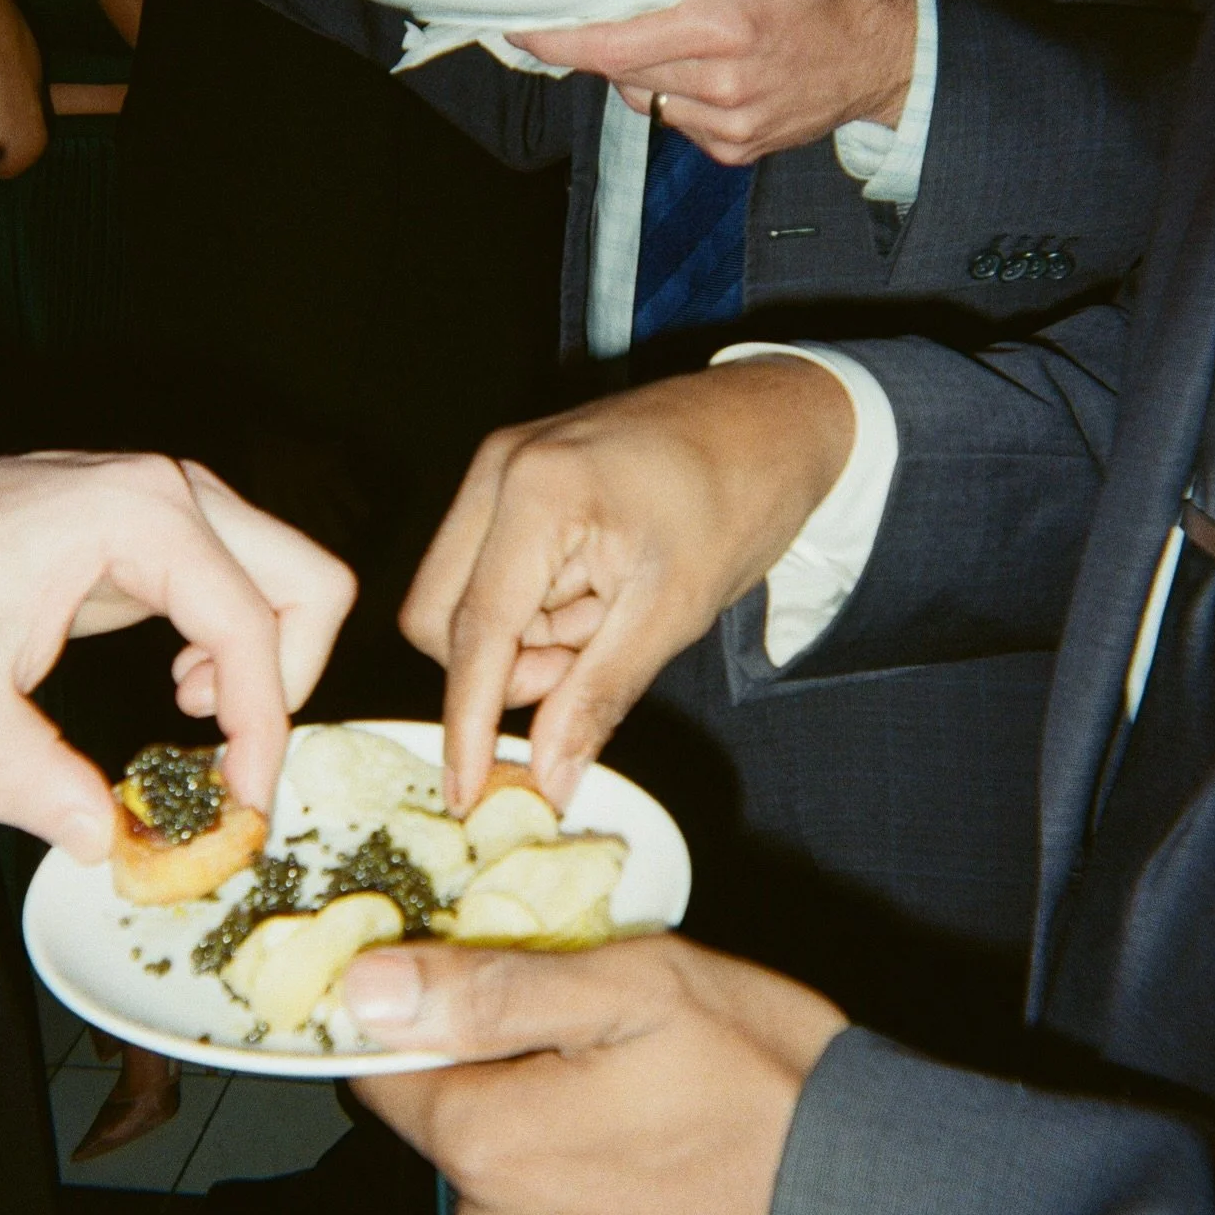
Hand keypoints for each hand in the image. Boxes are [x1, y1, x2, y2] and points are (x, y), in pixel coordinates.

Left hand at [0, 447, 355, 859]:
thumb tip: (97, 835)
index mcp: (141, 515)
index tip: (242, 799)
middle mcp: (179, 494)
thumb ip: (17, 770)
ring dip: (268, 661)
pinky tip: (181, 679)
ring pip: (295, 581)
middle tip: (232, 750)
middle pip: (311, 584)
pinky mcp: (175, 526)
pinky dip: (242, 644)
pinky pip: (255, 584)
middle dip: (288, 681)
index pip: (251, 624)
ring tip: (191, 707)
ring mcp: (183, 503)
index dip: (261, 723)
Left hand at [347, 936, 846, 1214]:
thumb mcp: (636, 989)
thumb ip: (490, 988)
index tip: (481, 996)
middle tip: (607, 1053)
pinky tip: (668, 1197)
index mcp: (489, 1141)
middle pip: (457, 1135)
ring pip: (512, 1202)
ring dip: (558, 1159)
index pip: (385, 1073)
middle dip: (509, 1086)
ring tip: (656, 1128)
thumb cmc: (768, 1093)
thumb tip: (370, 989)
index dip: (425, 1023)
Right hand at [401, 359, 853, 811]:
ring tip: (610, 614)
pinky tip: (600, 590)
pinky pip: (490, 573)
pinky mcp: (513, 476)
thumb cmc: (741, 499)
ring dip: (527, 638)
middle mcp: (498, 470)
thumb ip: (597, 695)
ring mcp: (500, 467)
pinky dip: (536, 607)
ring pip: (464, 601)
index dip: (466, 722)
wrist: (774, 420)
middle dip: (503, 668)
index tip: (461, 795)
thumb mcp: (675, 611)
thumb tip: (546, 778)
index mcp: (537, 492)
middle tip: (584, 666)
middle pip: (441, 618)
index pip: (475, 632)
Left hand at [514, 0, 918, 164]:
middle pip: (621, 71)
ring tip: (680, 36)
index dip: (561, 40)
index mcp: (726, 27)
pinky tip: (707, 70)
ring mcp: (726, 126)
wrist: (883, 59)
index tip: (522, 31)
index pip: (617, 42)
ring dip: (639, 66)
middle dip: (599, 42)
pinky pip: (673, 119)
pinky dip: (671, 92)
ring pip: (642, 97)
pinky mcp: (733, 150)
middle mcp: (721, 85)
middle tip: (600, 12)